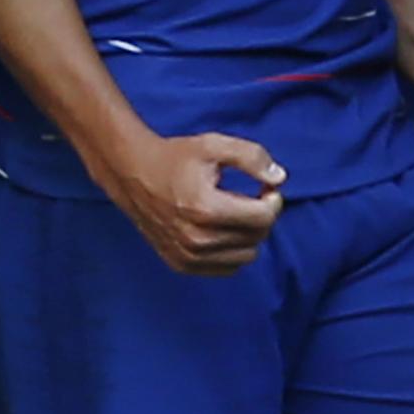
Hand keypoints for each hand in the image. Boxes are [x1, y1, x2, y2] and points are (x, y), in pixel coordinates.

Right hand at [98, 129, 285, 273]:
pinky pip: (227, 268)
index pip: (263, 218)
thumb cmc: (175, 158)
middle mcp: (196, 239)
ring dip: (249, 234)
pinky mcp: (181, 264)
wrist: (133, 175)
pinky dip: (233, 250)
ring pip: (246, 255)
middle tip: (253, 195)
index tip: (266, 187)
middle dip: (263, 214)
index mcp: (206, 209)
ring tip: (236, 211)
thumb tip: (279, 179)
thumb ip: (252, 158)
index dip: (273, 199)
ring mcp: (187, 256)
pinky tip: (224, 228)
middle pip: (257, 237)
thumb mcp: (215, 145)